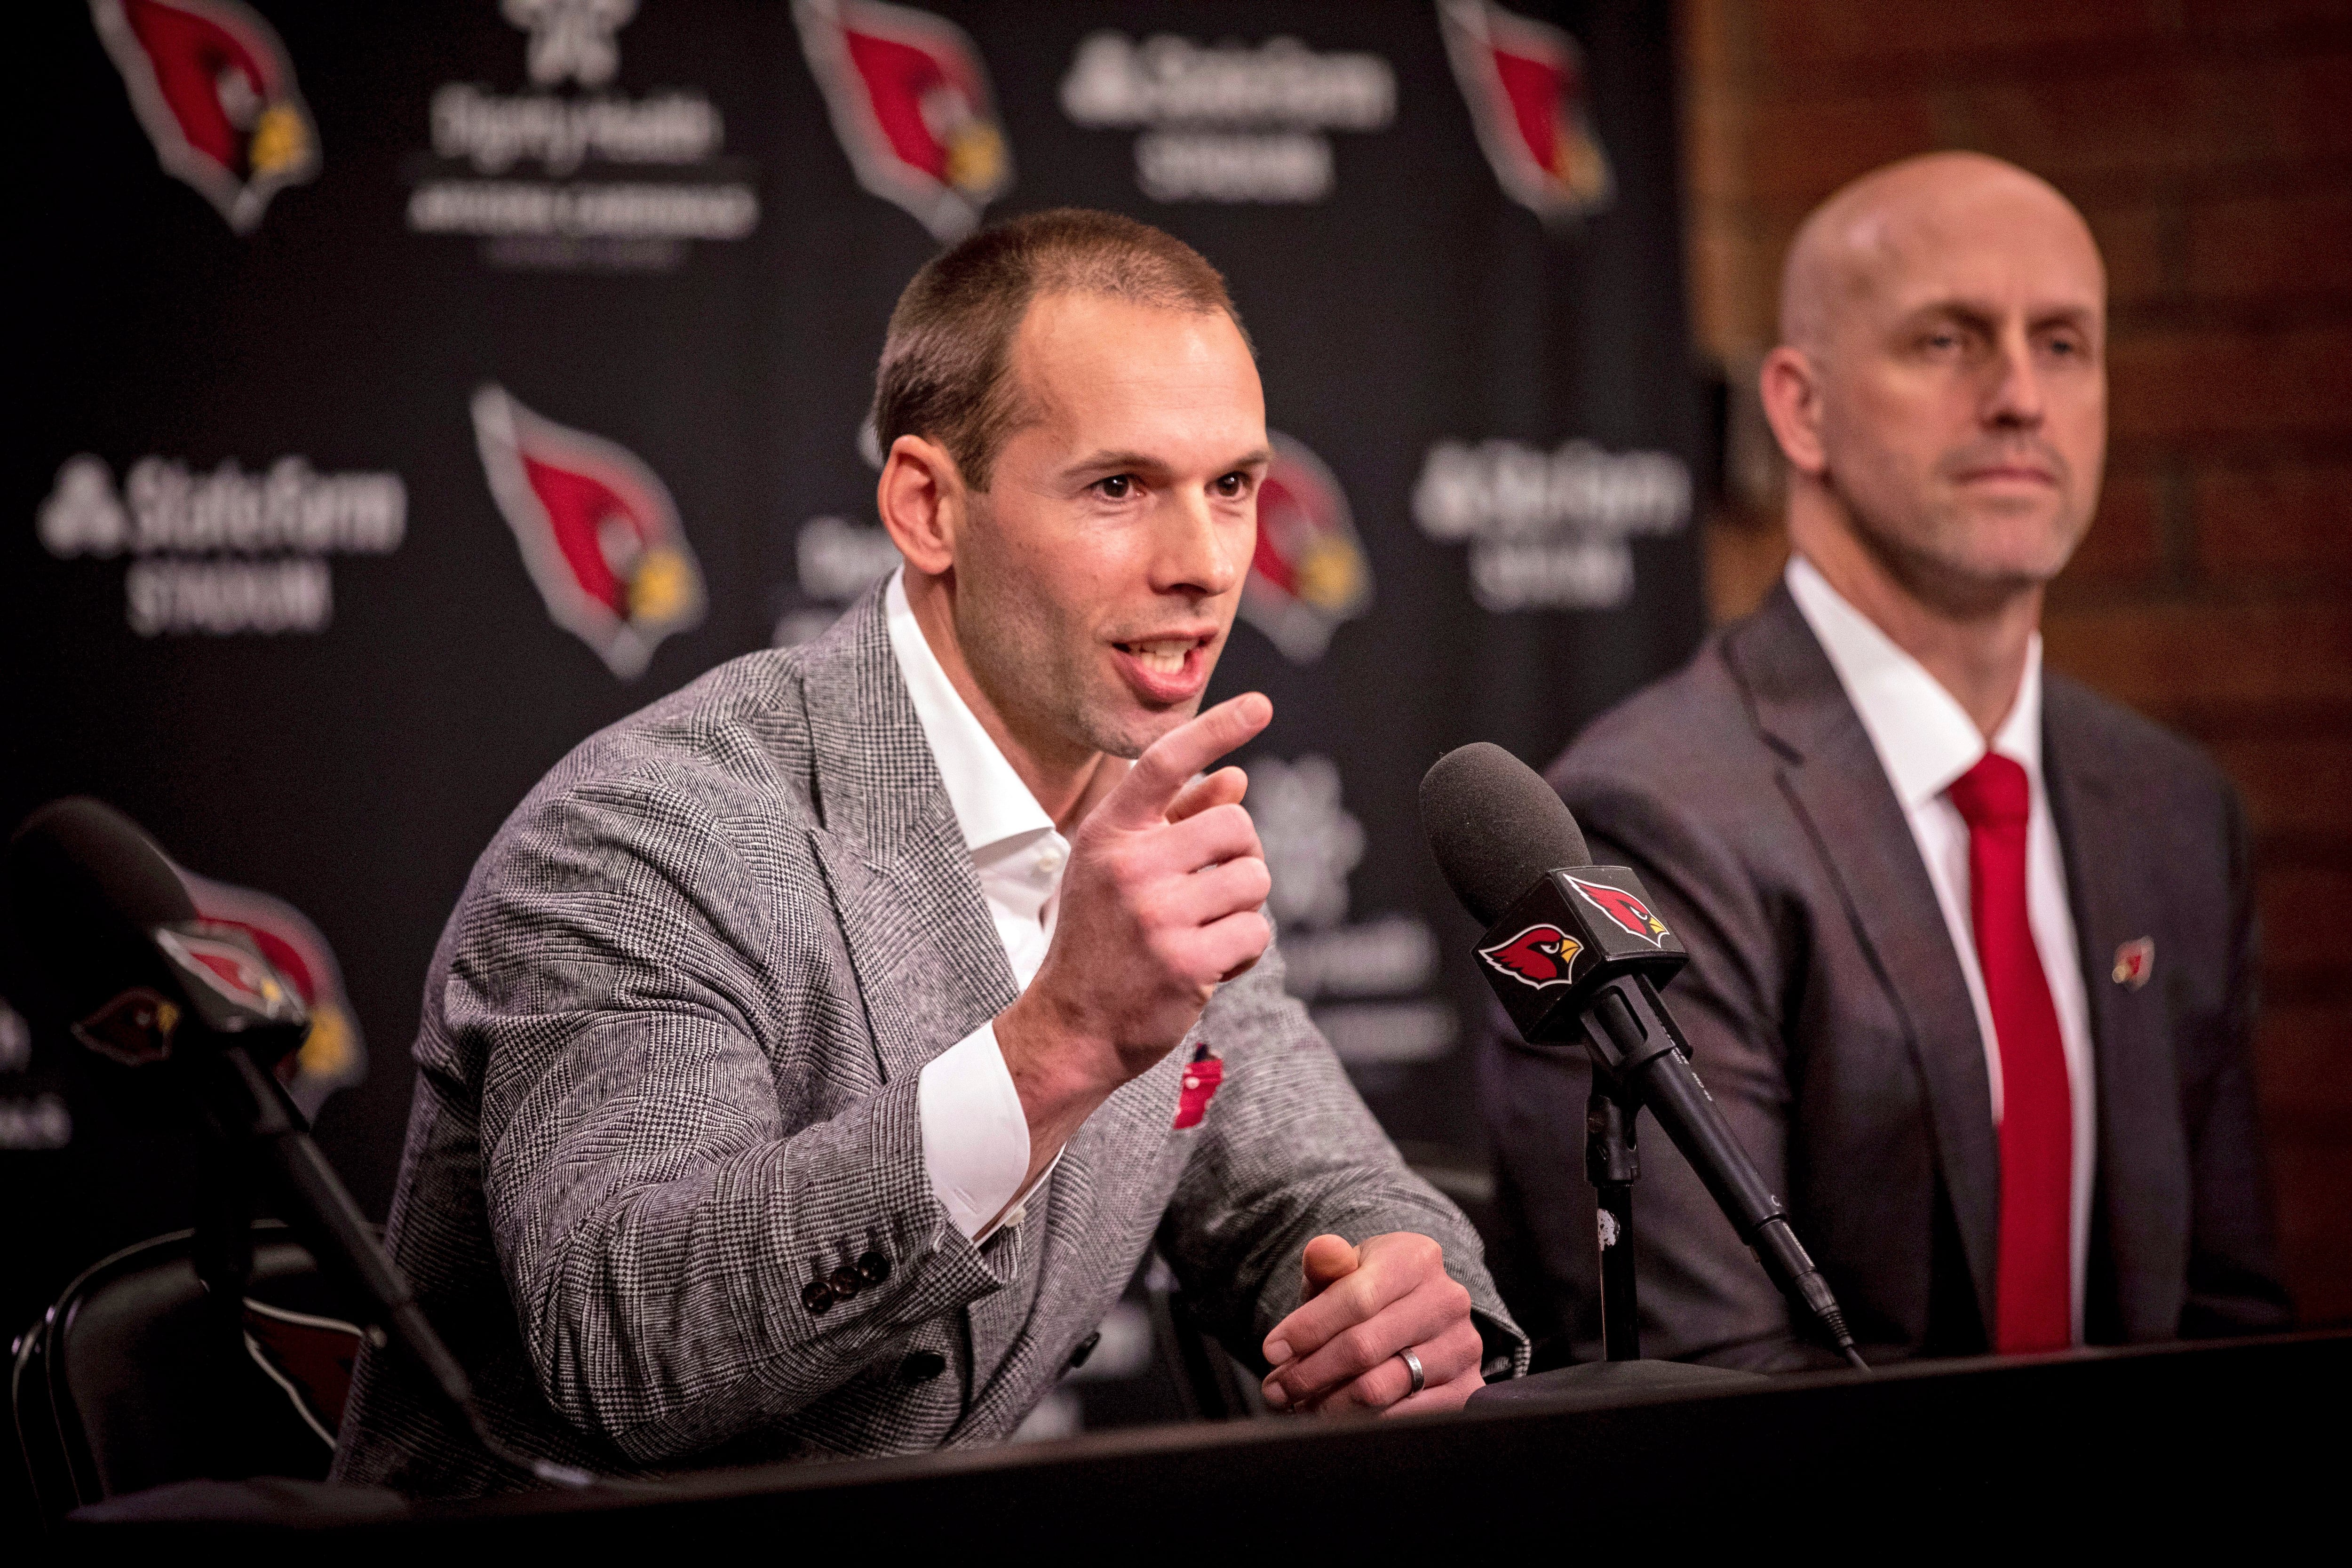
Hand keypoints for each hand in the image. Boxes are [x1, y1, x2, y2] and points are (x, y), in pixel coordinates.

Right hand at [995, 693, 1273, 1165]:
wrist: (1072, 1026)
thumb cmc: (1102, 939)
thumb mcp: (1121, 869)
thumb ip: (1176, 819)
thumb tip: (1235, 777)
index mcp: (1108, 834)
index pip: (1165, 763)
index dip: (1216, 727)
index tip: (1260, 705)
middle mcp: (1130, 867)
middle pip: (1236, 826)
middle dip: (1242, 856)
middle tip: (1214, 888)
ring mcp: (1157, 915)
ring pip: (1255, 879)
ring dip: (1244, 905)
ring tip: (1206, 927)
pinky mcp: (1187, 963)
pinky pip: (1256, 932)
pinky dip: (1244, 949)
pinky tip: (1210, 963)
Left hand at [1259, 1233, 1484, 1416]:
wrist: (1416, 1315)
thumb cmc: (1370, 1292)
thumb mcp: (1347, 1269)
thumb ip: (1328, 1261)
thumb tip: (1321, 1253)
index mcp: (1417, 1258)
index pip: (1356, 1299)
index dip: (1308, 1329)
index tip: (1272, 1351)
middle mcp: (1447, 1302)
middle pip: (1363, 1348)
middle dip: (1309, 1373)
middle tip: (1277, 1388)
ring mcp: (1461, 1348)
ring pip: (1379, 1389)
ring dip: (1327, 1403)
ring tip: (1298, 1402)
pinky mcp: (1466, 1389)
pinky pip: (1403, 1418)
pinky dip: (1360, 1423)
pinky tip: (1334, 1415)